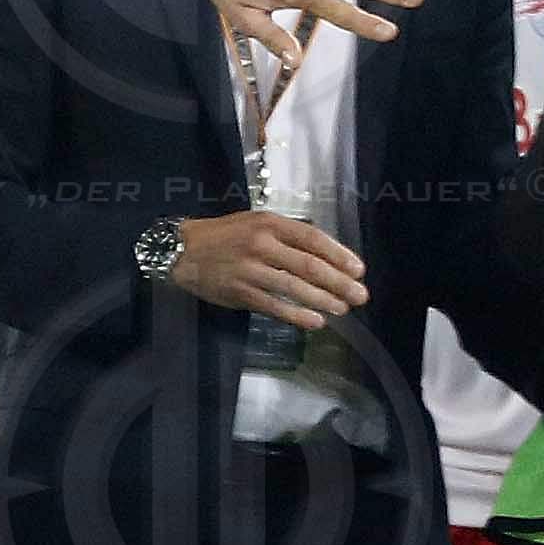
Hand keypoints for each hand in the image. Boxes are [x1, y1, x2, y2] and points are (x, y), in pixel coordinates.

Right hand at [165, 210, 368, 326]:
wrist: (183, 251)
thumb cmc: (225, 235)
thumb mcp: (256, 222)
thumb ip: (287, 235)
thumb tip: (325, 256)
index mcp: (270, 223)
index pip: (313, 238)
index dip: (339, 255)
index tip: (358, 270)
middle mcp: (262, 244)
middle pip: (309, 265)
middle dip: (339, 283)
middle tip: (360, 296)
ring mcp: (250, 269)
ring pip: (294, 287)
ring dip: (323, 300)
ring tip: (342, 309)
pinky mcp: (240, 292)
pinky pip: (274, 306)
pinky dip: (297, 315)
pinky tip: (315, 322)